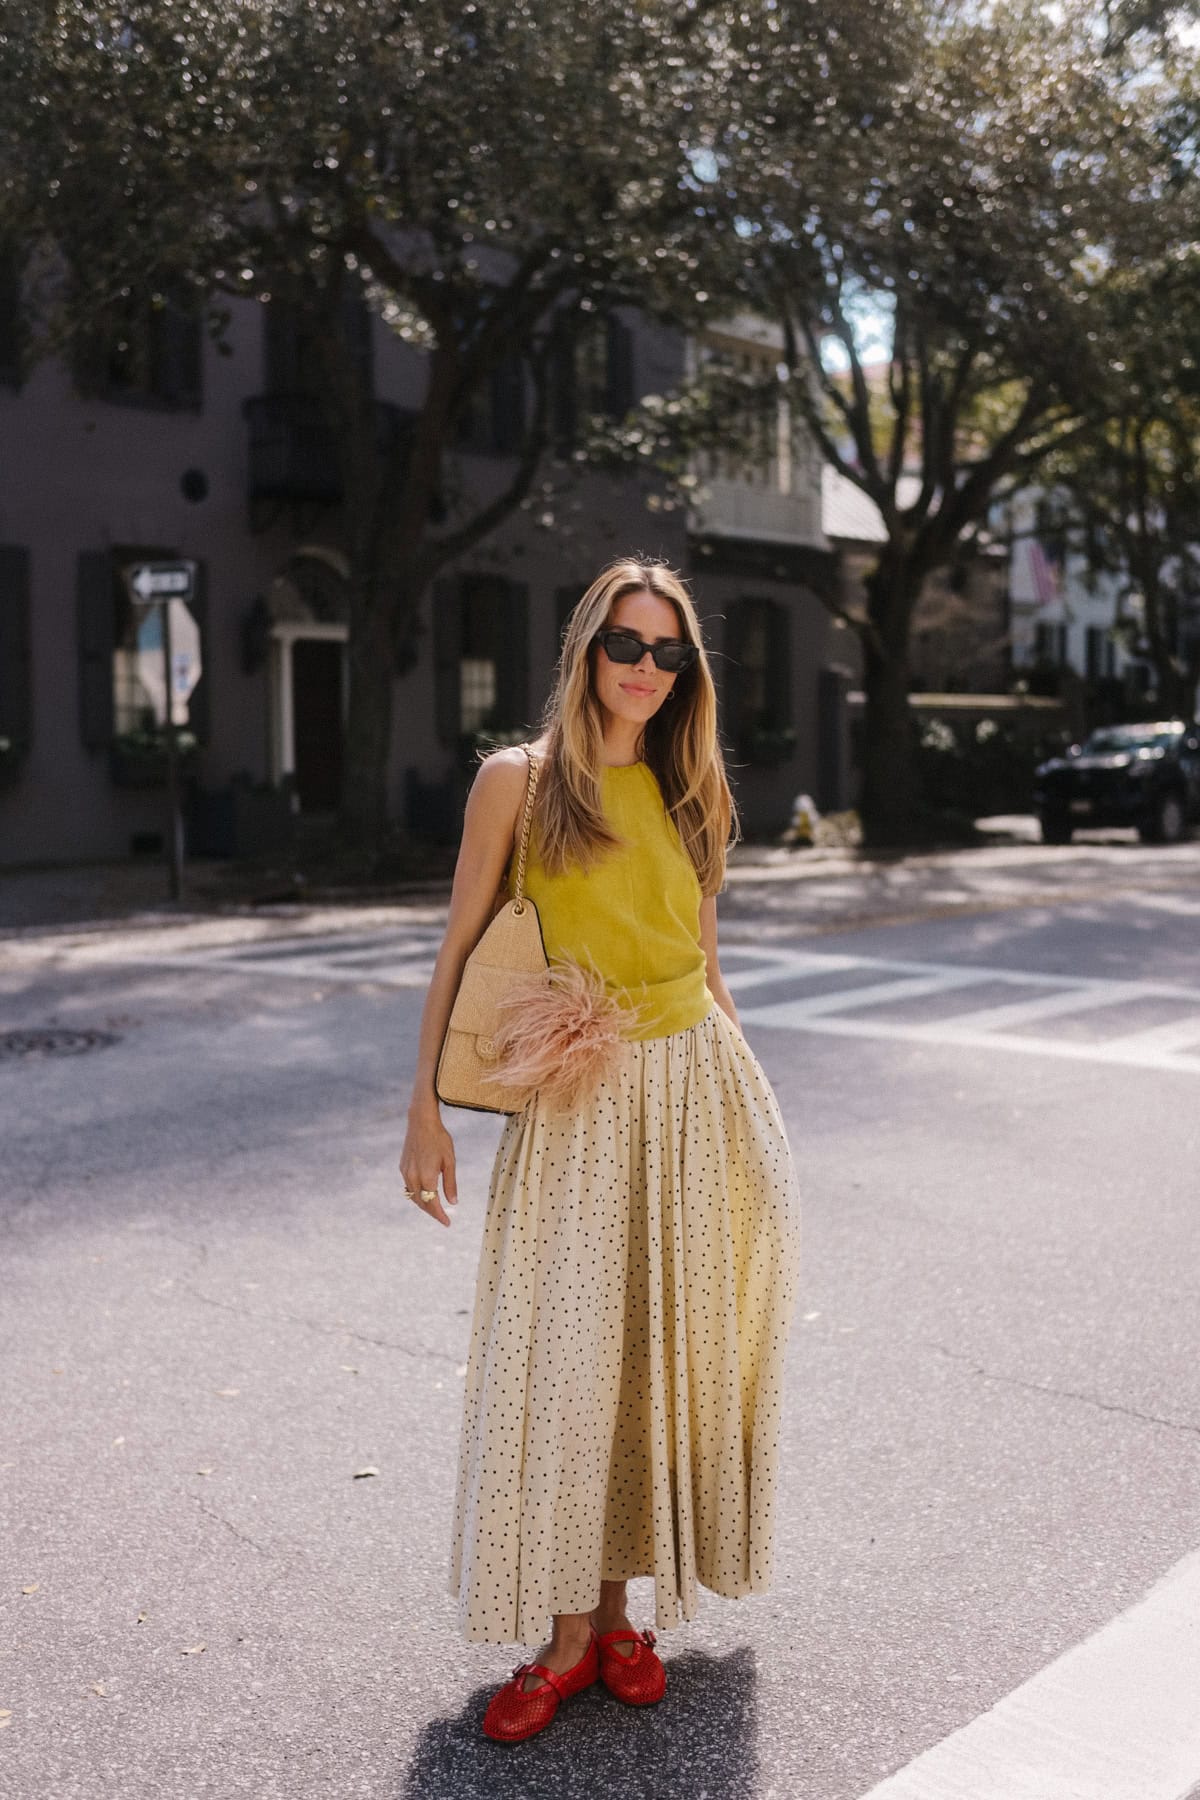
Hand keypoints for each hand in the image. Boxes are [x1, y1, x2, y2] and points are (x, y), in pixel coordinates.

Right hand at [399, 1108, 457, 1227]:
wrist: (421, 1122)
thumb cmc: (439, 1139)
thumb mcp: (450, 1161)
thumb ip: (450, 1183)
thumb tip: (453, 1202)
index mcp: (427, 1177)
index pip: (432, 1204)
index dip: (440, 1216)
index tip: (448, 1223)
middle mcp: (413, 1177)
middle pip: (421, 1203)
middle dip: (432, 1213)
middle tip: (443, 1219)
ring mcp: (406, 1173)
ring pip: (413, 1197)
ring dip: (424, 1205)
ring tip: (435, 1209)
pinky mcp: (402, 1167)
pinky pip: (409, 1187)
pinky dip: (417, 1195)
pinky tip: (424, 1194)